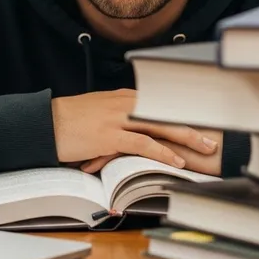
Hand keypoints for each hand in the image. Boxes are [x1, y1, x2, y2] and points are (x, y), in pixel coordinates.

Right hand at [52, 89, 218, 171]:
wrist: (45, 122)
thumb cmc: (70, 120)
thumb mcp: (99, 111)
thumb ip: (119, 116)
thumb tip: (135, 128)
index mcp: (124, 97)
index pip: (161, 104)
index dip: (182, 115)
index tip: (202, 123)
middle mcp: (125, 104)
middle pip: (166, 112)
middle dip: (192, 124)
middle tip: (212, 137)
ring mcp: (118, 119)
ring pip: (160, 126)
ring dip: (186, 138)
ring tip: (204, 149)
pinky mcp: (110, 135)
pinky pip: (143, 144)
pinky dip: (162, 152)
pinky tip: (176, 160)